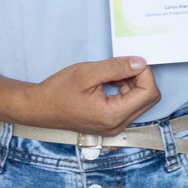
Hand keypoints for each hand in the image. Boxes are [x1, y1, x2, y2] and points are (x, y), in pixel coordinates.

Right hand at [19, 57, 160, 134]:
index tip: (131, 61)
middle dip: (140, 78)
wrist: (39, 108)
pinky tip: (109, 81)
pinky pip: (128, 105)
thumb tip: (141, 63)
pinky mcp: (110, 123)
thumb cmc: (58, 91)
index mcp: (113, 115)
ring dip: (132, 83)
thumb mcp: (87, 73)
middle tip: (122, 65)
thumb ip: (116, 67)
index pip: (148, 93)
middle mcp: (117, 125)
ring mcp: (114, 126)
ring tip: (111, 73)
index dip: (144, 73)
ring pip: (140, 101)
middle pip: (148, 99)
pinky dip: (124, 90)